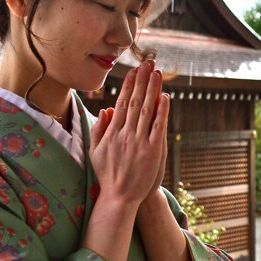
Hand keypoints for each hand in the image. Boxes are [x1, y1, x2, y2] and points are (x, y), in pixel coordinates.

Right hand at [89, 60, 168, 207]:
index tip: (133, 71)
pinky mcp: (152, 151)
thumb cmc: (108, 174)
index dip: (128, 85)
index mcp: (112, 132)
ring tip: (157, 73)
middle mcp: (125, 134)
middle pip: (135, 101)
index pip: (121, 103)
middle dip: (142, 81)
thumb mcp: (95, 151)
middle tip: (148, 63)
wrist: (119, 197)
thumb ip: (99, 129)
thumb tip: (105, 109)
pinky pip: (158, 127)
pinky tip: (165, 97)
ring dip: (152, 90)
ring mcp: (139, 142)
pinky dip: (162, 111)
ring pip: (146, 110)